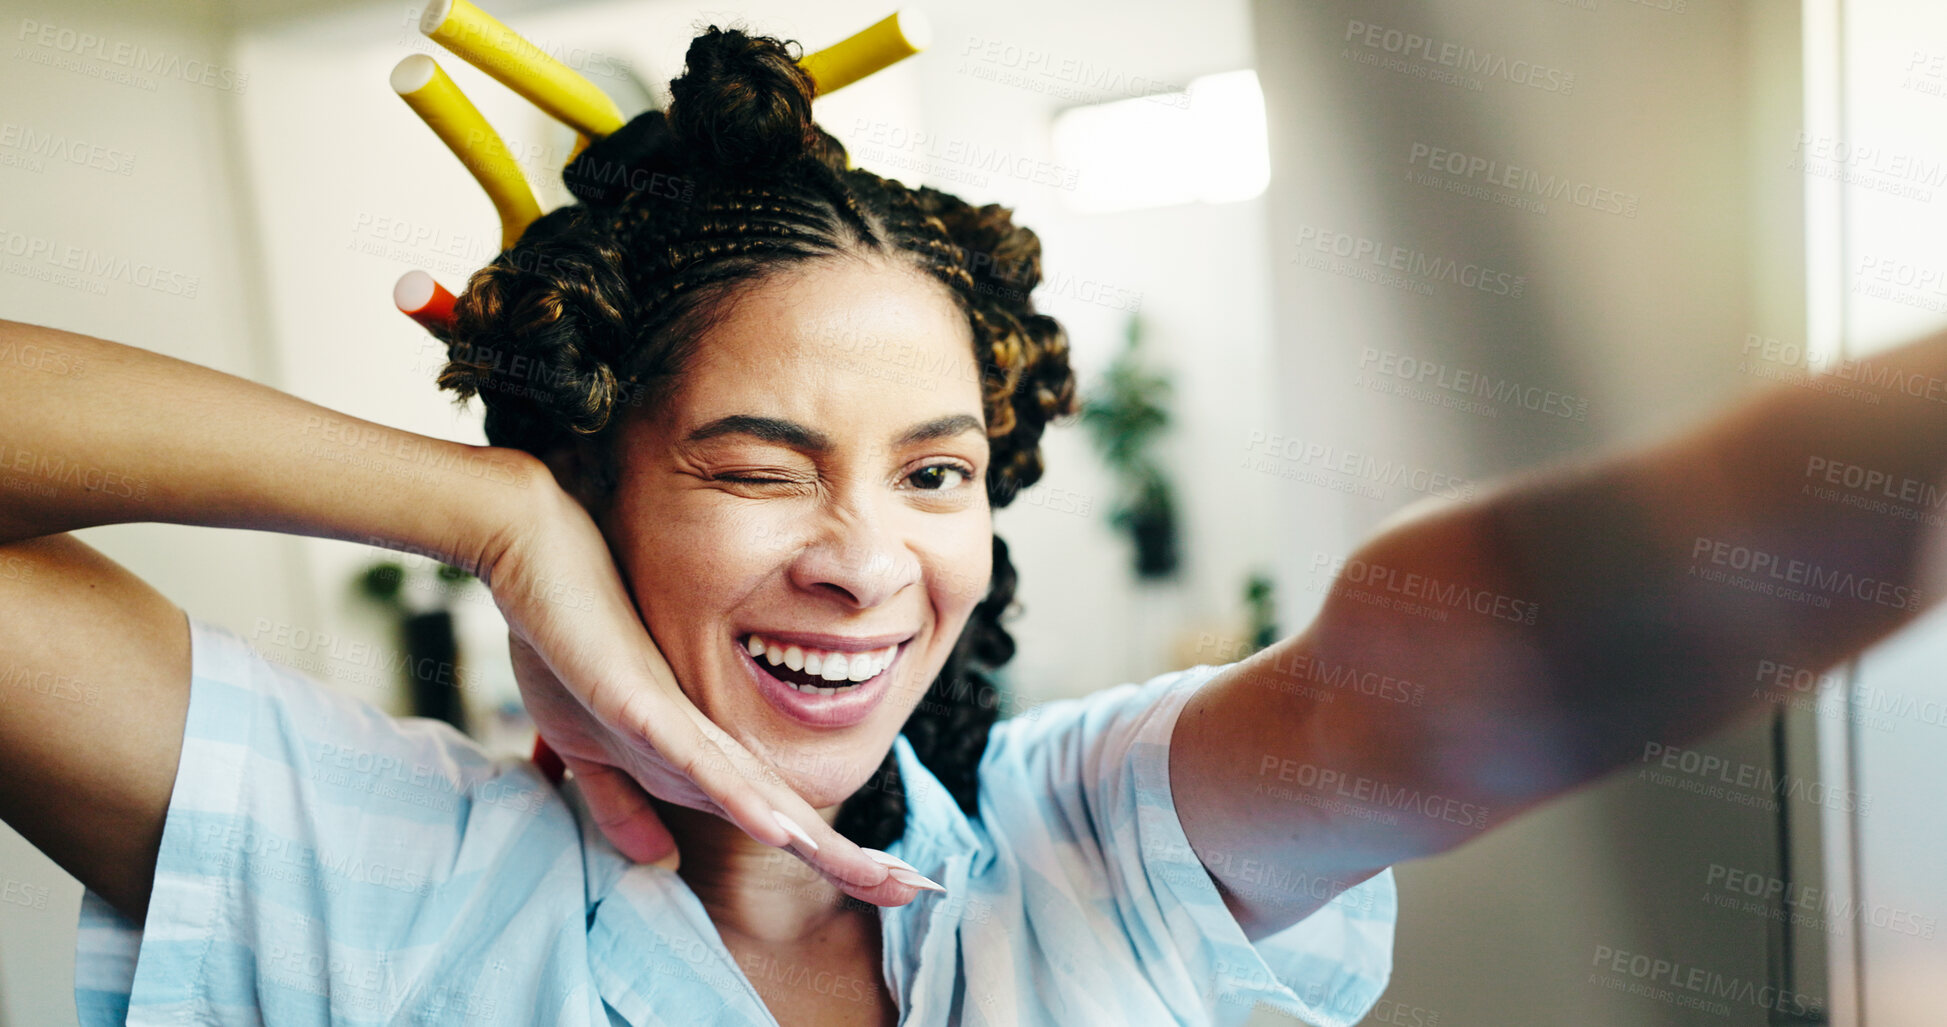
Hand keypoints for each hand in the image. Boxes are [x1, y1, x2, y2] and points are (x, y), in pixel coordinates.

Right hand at [480, 473, 931, 905]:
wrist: (539, 556)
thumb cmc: (567, 639)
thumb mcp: (591, 744)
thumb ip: (620, 804)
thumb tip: (657, 861)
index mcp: (701, 757)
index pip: (780, 822)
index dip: (832, 859)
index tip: (893, 888)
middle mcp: (708, 742)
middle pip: (792, 817)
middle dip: (851, 862)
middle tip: (917, 892)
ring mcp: (682, 723)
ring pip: (764, 798)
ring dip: (823, 845)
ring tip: (884, 879)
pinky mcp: (646, 704)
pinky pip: (699, 760)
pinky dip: (740, 798)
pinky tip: (780, 829)